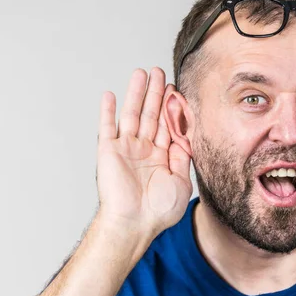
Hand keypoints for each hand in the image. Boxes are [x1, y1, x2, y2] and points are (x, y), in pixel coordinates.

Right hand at [96, 67, 192, 238]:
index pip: (167, 126)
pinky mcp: (109, 151)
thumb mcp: (182, 181)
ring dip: (136, 94)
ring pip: (132, 114)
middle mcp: (144, 150)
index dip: (172, 107)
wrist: (135, 223)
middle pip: (151, 114)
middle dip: (156, 93)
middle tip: (159, 72)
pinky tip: (111, 95)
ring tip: (141, 73)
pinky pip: (108, 127)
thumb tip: (188, 135)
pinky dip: (108, 111)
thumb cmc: (159, 210)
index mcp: (161, 157)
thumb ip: (184, 156)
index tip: (176, 89)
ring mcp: (126, 149)